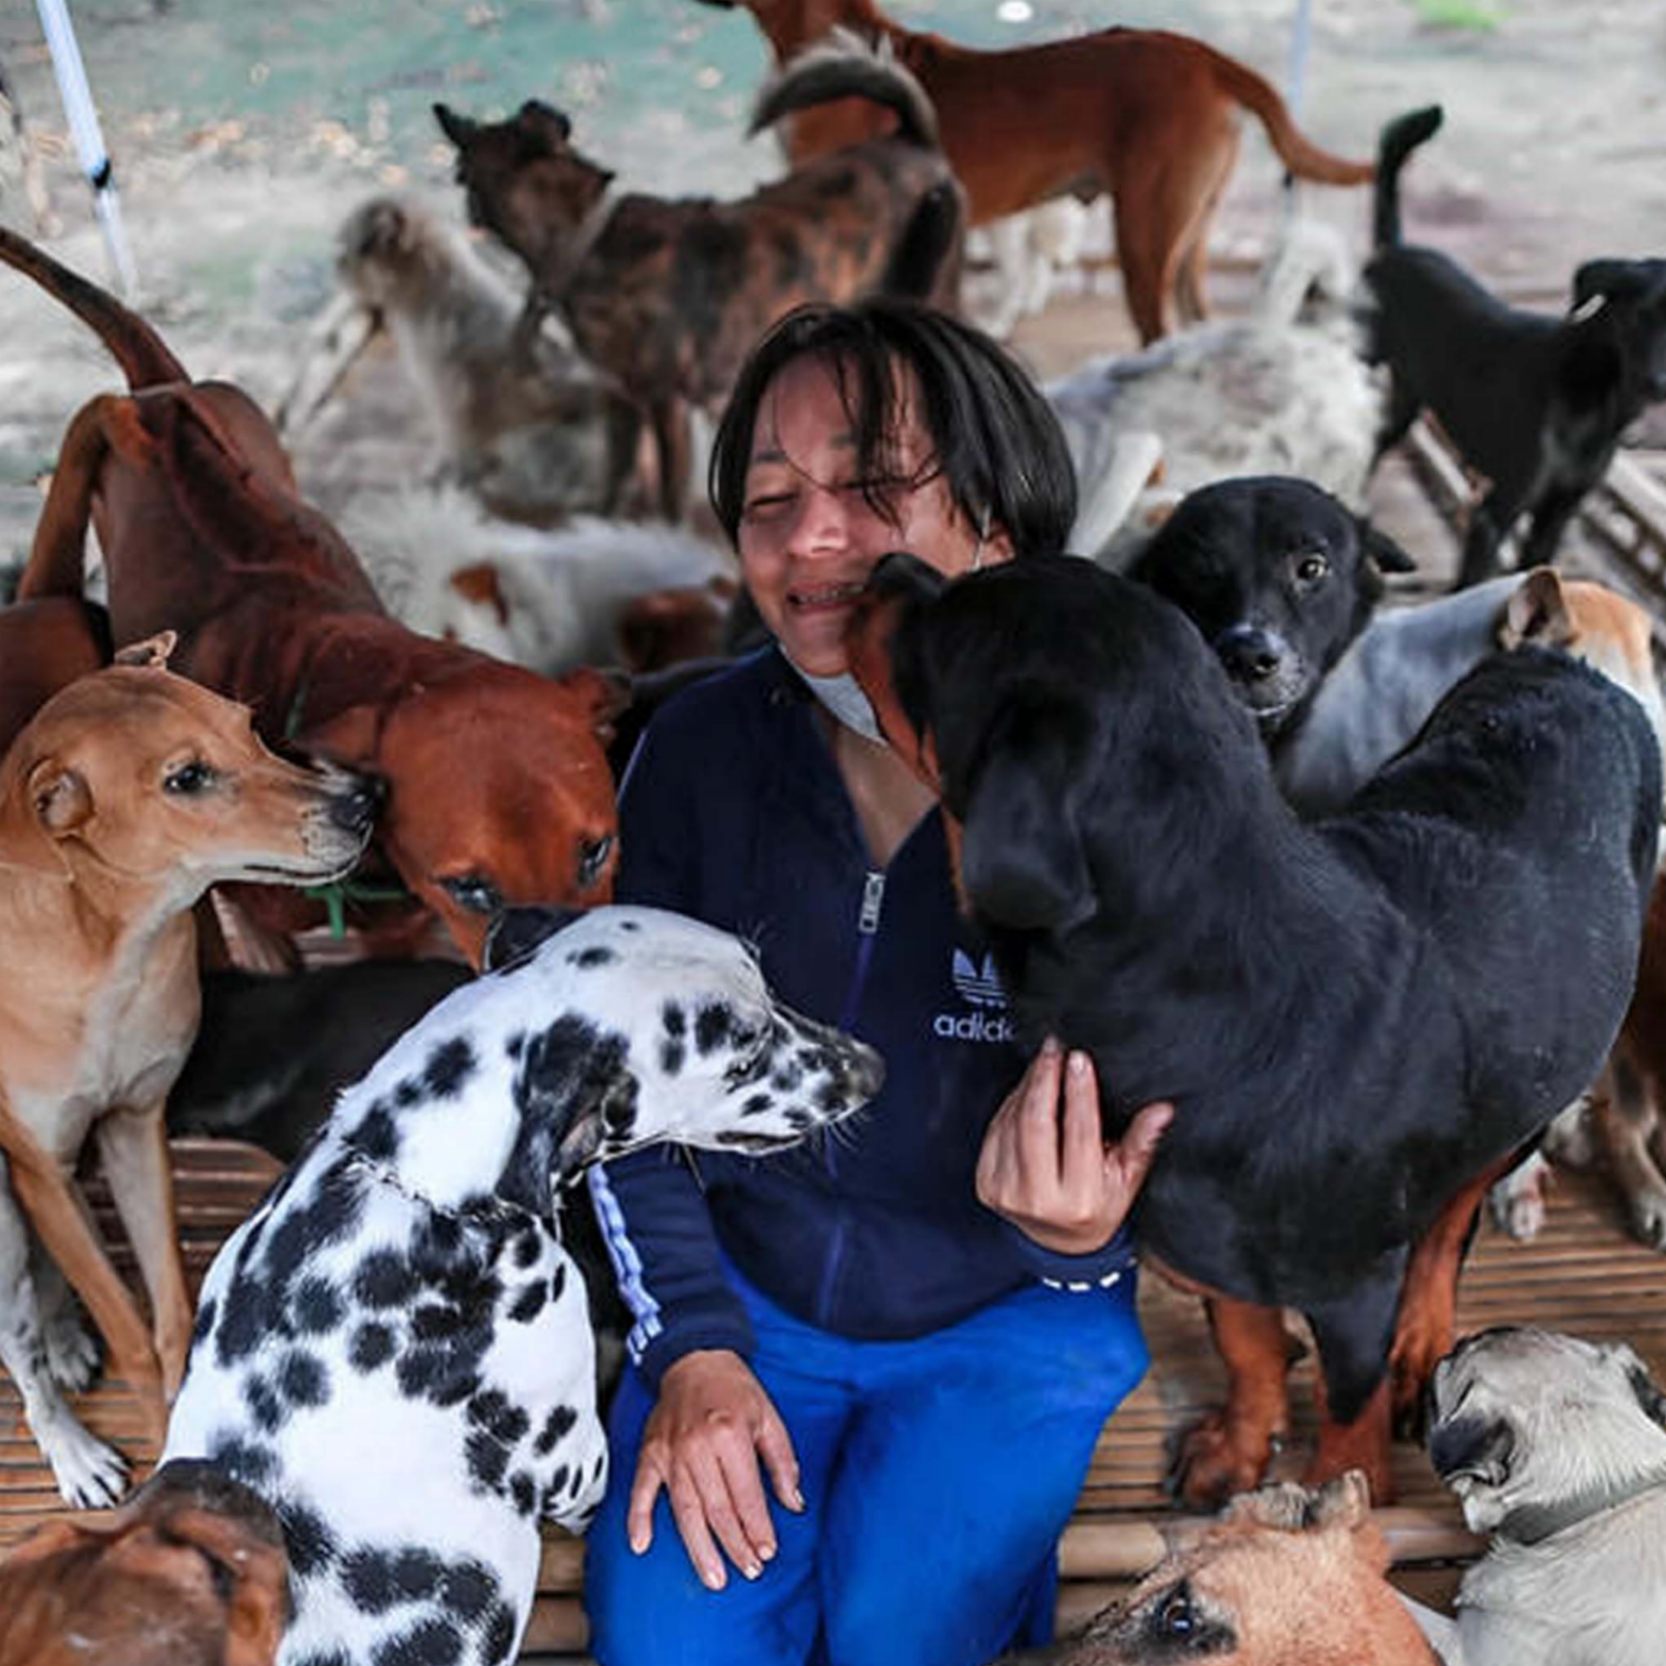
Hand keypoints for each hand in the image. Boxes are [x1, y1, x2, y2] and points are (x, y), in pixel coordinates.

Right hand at [627, 1349, 802, 1589]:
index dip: (758, 1527)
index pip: (746, 1494)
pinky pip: (642, 1491)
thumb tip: (794, 1504)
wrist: (695, 1357)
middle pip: (717, 1509)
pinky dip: (638, 1519)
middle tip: (748, 1571)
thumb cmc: (735, 1389)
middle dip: (735, 1545)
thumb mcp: (769, 1418)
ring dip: (699, 1548)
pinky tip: (641, 1545)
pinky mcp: (650, 1453)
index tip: (767, 1553)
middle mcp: (698, 1446)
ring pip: (685, 1510)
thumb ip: (783, 1463)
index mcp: (730, 1435)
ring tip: (714, 1577)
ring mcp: (670, 1452)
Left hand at [977, 1037, 1171, 1255]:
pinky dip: (1012, 1103)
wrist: (1059, 1241)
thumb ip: (1142, 1142)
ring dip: (1029, 1086)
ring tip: (1046, 1061)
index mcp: (1079, 1200)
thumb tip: (1163, 1109)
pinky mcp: (986, 1184)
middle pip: (1036, 1123)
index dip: (1079, 1091)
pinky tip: (1029, 1088)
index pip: (1079, 1133)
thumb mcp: (1127, 1179)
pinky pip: (997, 1129)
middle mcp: (1038, 1200)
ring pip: (1013, 1121)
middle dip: (1046, 1078)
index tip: (1080, 1058)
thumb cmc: (1099, 1204)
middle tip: (1056, 1047)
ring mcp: (1006, 1193)